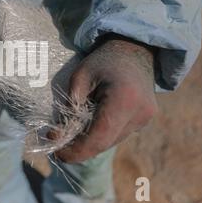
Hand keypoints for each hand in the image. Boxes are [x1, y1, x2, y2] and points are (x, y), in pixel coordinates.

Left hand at [51, 34, 157, 162]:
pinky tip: (87, 125)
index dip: (77, 151)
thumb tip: (61, 135)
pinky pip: (118, 134)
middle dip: (79, 148)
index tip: (58, 154)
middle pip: (105, 143)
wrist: (135, 48)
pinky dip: (101, 134)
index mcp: (124, 100)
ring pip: (111, 141)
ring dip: (89, 141)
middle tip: (56, 144)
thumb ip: (72, 106)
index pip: (99, 137)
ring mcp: (145, 118)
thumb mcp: (80, 76)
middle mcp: (139, 113)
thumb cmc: (103, 59)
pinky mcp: (145, 120)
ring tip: (68, 133)